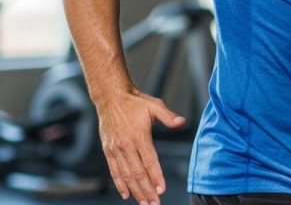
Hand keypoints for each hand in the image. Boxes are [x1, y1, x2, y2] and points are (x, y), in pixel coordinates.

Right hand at [97, 89, 185, 204]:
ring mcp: (116, 149)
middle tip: (154, 203)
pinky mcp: (108, 150)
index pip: (149, 161)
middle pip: (138, 173)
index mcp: (139, 136)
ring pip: (126, 175)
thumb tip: (182, 122)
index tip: (161, 189)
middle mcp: (126, 145)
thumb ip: (168, 116)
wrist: (111, 97)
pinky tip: (126, 194)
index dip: (156, 177)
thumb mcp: (154, 105)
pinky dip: (120, 184)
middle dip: (147, 190)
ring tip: (143, 203)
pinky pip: (114, 171)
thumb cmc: (134, 101)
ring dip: (135, 191)